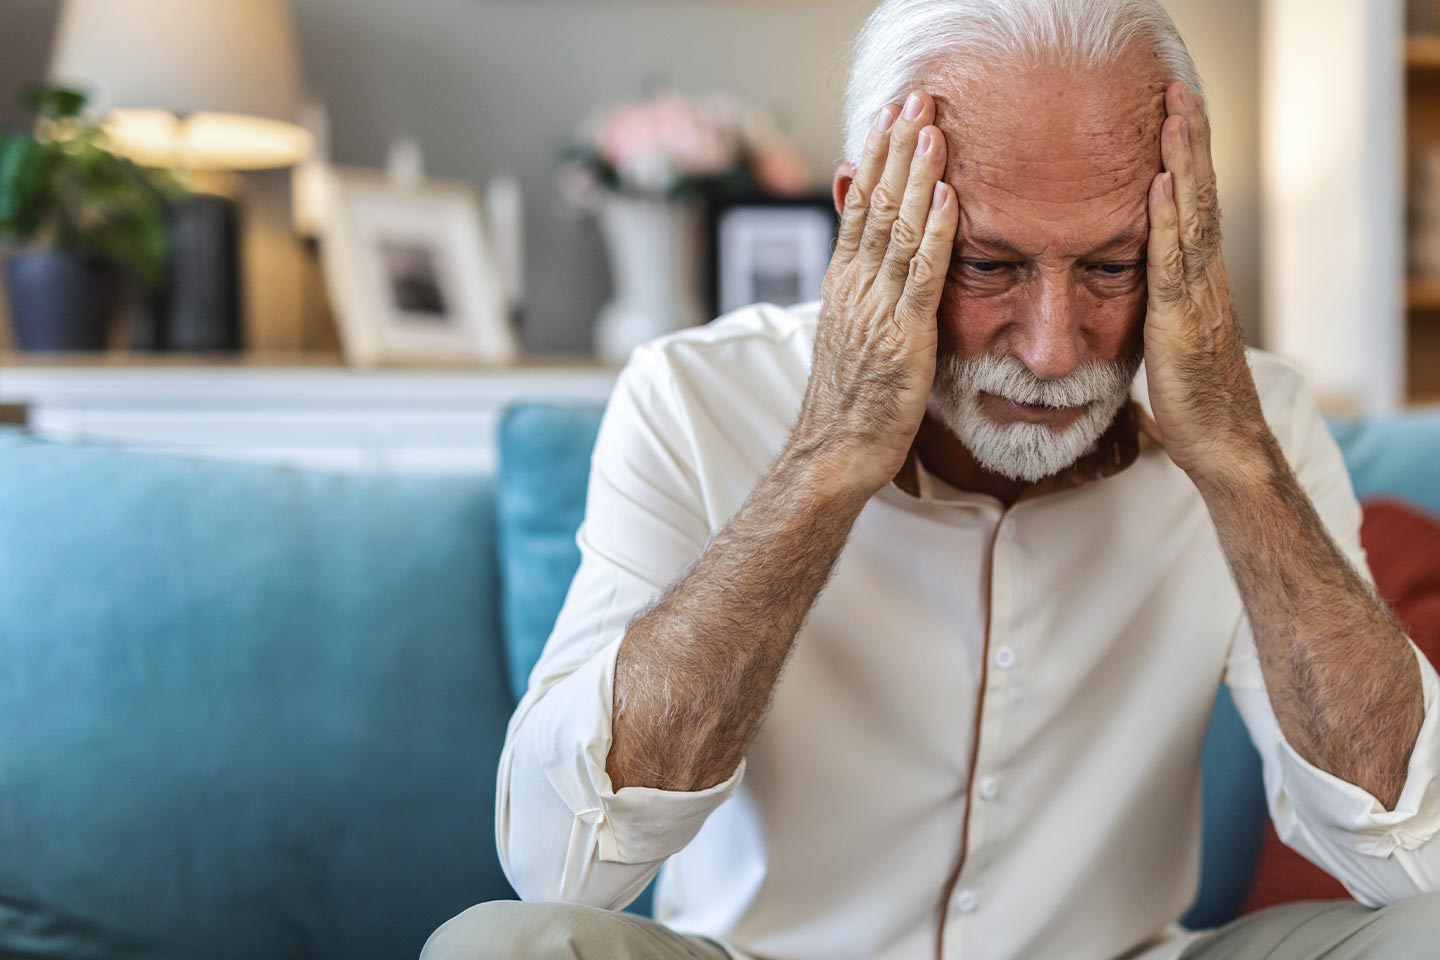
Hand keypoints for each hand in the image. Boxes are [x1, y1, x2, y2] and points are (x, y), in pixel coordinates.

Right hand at [786, 90, 958, 499]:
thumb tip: (873, 258)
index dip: (875, 159)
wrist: (833, 454)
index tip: (889, 118)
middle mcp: (854, 289)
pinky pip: (922, 276)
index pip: (857, 208)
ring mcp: (876, 311)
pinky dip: (937, 234)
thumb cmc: (848, 404)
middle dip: (896, 149)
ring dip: (917, 176)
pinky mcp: (903, 337)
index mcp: (842, 285)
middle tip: (914, 99)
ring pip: (897, 229)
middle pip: (874, 204)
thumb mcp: (852, 336)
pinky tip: (949, 198)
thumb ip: (864, 292)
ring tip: (933, 129)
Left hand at [1144, 81, 1266, 483]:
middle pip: (1199, 196)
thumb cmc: (1194, 401)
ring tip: (1175, 114)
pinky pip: (1173, 261)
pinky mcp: (1181, 320)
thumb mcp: (1169, 344)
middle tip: (1180, 90)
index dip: (1188, 162)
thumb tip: (1136, 299)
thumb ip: (1158, 312)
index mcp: (1198, 282)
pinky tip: (1160, 186)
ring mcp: (1197, 296)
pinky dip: (1167, 221)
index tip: (1178, 117)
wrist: (1222, 443)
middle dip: (1189, 142)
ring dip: (1182, 163)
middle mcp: (1204, 279)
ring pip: (1191, 216)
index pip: (1194, 207)